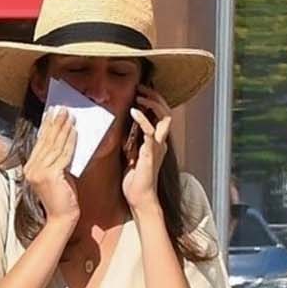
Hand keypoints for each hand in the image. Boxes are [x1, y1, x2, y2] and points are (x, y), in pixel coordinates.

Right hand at [22, 108, 80, 227]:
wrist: (62, 217)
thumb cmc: (62, 197)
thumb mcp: (57, 174)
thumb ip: (57, 159)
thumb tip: (65, 138)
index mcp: (30, 168)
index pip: (40, 143)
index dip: (47, 126)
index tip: (53, 112)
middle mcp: (31, 169)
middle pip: (46, 141)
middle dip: (56, 123)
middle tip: (63, 109)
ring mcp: (39, 172)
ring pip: (54, 146)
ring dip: (64, 129)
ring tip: (70, 116)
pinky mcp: (50, 175)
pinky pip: (63, 154)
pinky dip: (70, 142)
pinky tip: (75, 131)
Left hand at [120, 89, 172, 218]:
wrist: (140, 199)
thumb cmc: (135, 181)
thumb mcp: (130, 156)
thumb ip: (130, 142)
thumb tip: (120, 130)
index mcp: (156, 142)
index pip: (161, 116)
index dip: (153, 101)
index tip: (140, 92)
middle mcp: (160, 142)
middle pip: (167, 112)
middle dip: (156, 97)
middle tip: (141, 88)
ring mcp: (157, 147)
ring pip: (165, 117)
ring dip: (153, 103)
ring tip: (140, 95)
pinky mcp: (150, 153)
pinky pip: (150, 131)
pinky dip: (143, 118)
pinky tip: (134, 111)